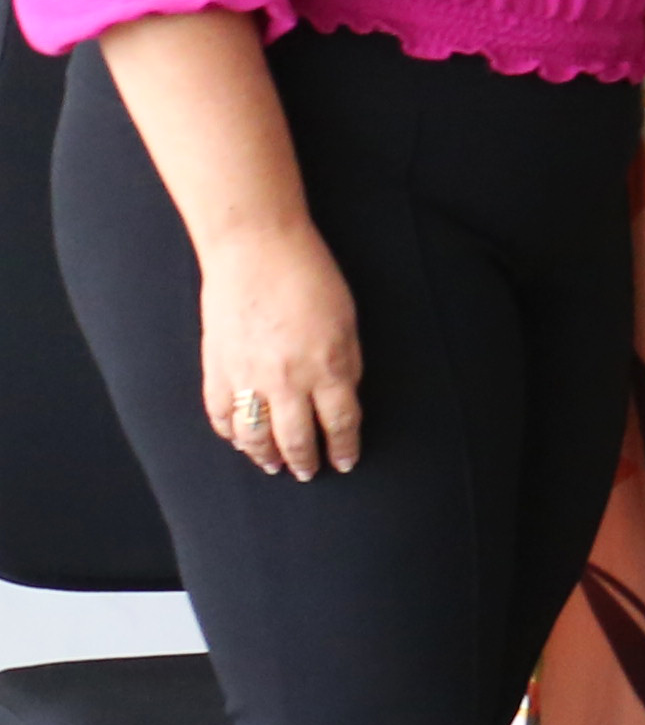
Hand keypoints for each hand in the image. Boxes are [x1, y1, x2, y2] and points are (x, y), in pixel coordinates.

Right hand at [199, 220, 362, 478]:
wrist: (255, 251)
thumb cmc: (310, 277)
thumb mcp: (347, 321)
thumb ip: (346, 363)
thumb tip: (343, 396)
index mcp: (329, 367)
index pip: (341, 423)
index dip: (344, 448)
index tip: (345, 462)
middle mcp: (288, 381)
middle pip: (298, 439)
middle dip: (306, 461)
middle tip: (308, 473)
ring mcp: (248, 379)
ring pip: (256, 437)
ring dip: (266, 456)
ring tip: (274, 466)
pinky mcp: (216, 371)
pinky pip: (222, 416)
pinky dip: (231, 434)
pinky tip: (240, 440)